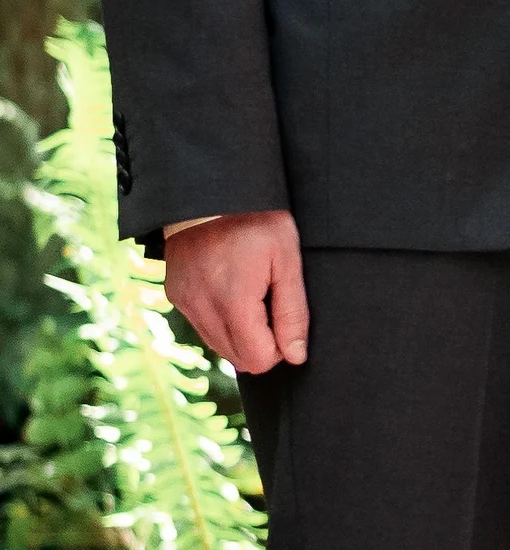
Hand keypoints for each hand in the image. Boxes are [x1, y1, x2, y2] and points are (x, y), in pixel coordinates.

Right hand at [164, 210, 308, 374]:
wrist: (210, 189)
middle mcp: (201, 307)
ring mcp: (183, 301)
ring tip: (250, 292)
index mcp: (232, 302)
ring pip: (218, 344)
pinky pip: (201, 325)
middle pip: (238, 357)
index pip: (258, 360)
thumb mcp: (287, 260)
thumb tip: (295, 356)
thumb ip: (292, 312)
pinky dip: (220, 319)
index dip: (279, 348)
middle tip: (270, 303)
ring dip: (240, 331)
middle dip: (260, 342)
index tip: (284, 318)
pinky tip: (230, 288)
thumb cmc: (256, 220)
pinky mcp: (174, 293)